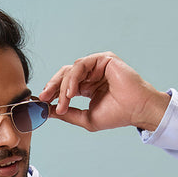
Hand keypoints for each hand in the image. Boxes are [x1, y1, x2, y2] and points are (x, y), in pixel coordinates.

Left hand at [38, 52, 170, 132]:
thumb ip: (67, 113)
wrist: (136, 110)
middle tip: (44, 98)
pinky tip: (70, 93)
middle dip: (52, 87)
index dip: (52, 94)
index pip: (65, 86)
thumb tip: (47, 111)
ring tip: (63, 103)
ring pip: (71, 71)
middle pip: (64, 75)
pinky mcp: (103, 59)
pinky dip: (73, 79)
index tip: (41, 104)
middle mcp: (91, 74)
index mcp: (87, 86)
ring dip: (63, 88)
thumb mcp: (85, 118)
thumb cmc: (117, 115)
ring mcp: (97, 65)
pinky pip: (81, 66)